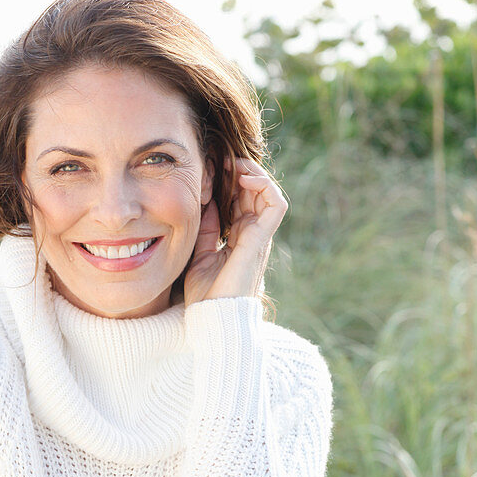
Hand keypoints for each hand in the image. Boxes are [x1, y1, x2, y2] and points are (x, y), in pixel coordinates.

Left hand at [183, 157, 287, 307]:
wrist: (212, 318)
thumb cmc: (205, 296)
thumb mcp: (200, 254)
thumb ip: (207, 229)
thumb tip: (207, 202)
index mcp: (239, 238)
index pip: (241, 200)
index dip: (230, 181)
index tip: (212, 167)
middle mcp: (253, 235)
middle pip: (255, 193)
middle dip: (240, 172)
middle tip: (221, 159)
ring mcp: (259, 237)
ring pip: (269, 194)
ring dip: (254, 174)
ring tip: (234, 165)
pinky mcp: (260, 240)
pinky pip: (276, 205)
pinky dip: (265, 186)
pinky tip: (244, 179)